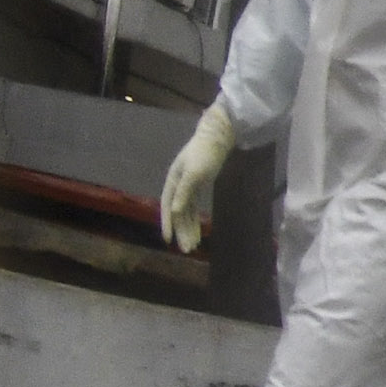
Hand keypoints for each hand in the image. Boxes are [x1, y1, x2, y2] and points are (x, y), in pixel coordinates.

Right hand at [162, 106, 236, 253]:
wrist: (219, 136)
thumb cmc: (206, 152)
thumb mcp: (195, 173)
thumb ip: (184, 192)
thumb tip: (174, 212)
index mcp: (172, 181)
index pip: (167, 207)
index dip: (166, 224)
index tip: (168, 240)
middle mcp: (177, 185)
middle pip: (177, 213)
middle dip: (182, 231)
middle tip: (187, 250)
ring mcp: (187, 186)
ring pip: (185, 212)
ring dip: (188, 228)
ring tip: (193, 246)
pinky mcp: (198, 185)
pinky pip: (193, 207)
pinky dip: (195, 219)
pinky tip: (198, 231)